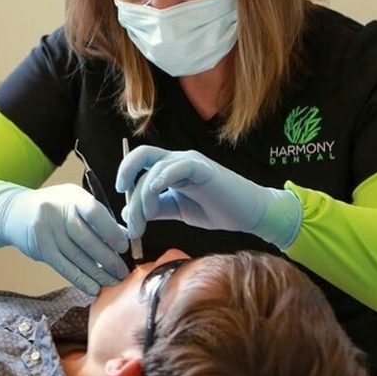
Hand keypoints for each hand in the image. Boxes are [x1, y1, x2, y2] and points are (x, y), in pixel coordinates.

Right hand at [0, 183, 129, 295]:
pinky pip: (64, 267)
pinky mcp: (40, 248)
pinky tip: (94, 288)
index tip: (123, 247)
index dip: (111, 231)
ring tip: (113, 282)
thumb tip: (124, 237)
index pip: (94, 212)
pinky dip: (81, 279)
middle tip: (122, 272)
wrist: (14, 212)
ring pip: (77, 256)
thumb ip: (97, 218)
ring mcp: (47, 230)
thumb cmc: (53, 209)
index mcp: (72, 196)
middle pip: (86, 238)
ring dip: (97, 273)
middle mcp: (58, 211)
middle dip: (108, 258)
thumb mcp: (73, 204)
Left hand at [115, 147, 301, 248]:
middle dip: (125, 178)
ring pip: (154, 167)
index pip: (139, 165)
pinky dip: (162, 176)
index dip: (126, 181)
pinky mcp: (202, 168)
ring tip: (145, 219)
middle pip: (141, 156)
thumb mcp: (178, 210)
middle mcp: (176, 160)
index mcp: (169, 168)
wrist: (251, 214)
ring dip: (143, 195)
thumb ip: (155, 209)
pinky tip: (156, 190)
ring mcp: (189, 162)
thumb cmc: (217, 210)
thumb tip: (128, 215)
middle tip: (126, 208)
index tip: (125, 211)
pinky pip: (177, 166)